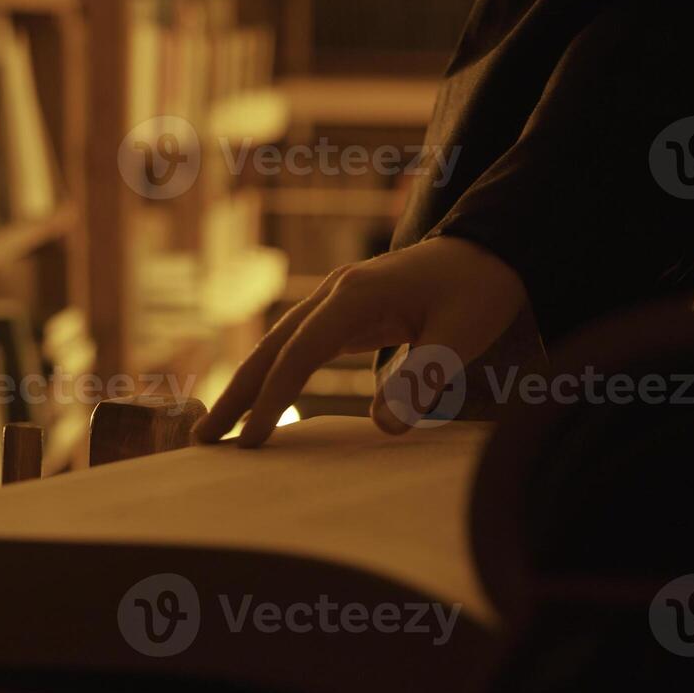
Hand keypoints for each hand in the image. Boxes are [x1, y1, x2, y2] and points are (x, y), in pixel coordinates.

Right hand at [192, 236, 529, 447]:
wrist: (491, 251)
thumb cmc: (478, 290)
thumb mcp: (461, 335)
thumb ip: (424, 377)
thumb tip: (384, 427)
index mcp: (354, 295)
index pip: (300, 353)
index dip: (273, 398)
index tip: (253, 440)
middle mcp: (335, 293)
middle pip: (271, 346)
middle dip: (236, 394)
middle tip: (202, 440)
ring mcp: (337, 302)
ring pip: (279, 346)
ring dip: (248, 386)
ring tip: (218, 429)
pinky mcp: (348, 315)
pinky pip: (300, 349)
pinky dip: (276, 376)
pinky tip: (263, 404)